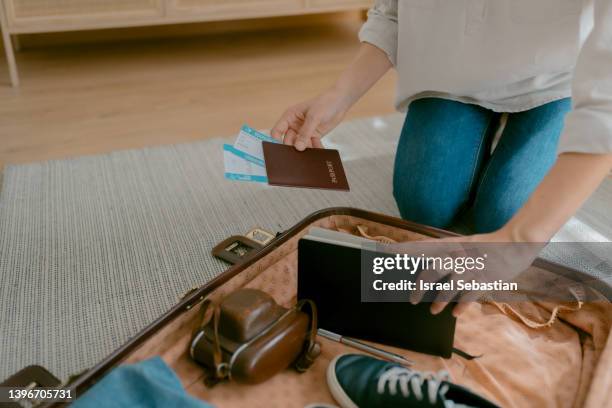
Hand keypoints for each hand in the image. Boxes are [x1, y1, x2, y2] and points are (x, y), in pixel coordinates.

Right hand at [271, 88, 350, 150]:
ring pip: (299, 145)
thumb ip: (305, 133)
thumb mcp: (314, 117)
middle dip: (292, 148)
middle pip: (288, 141)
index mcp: (290, 116)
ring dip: (304, 150)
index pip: (277, 130)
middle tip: (297, 156)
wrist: (340, 102)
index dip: (276, 140)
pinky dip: (314, 149)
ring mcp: (304, 132)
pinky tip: (319, 150)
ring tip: (310, 155)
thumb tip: (298, 148)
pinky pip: (311, 146)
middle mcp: (294, 125)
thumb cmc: (325, 103)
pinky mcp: (313, 136)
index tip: (281, 149)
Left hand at [406, 230, 543, 316]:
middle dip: (420, 287)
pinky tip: (455, 313)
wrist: (516, 242)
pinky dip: (462, 306)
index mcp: (452, 245)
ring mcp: (471, 269)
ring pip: (449, 288)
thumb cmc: (489, 244)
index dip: (405, 250)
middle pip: (432, 272)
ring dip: (439, 301)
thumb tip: (429, 257)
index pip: (424, 247)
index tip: (388, 251)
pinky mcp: (484, 280)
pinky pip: (469, 296)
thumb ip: (449, 251)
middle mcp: (458, 257)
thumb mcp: (465, 243)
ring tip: (433, 311)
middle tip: (412, 300)